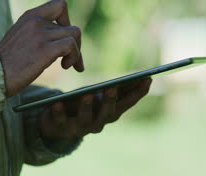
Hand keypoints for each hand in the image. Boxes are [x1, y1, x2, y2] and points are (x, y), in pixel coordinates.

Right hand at [0, 0, 83, 96]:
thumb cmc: (7, 63)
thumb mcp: (21, 37)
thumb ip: (37, 32)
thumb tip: (61, 37)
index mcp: (30, 16)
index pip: (60, 4)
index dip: (67, 21)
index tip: (63, 37)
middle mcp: (35, 21)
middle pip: (71, 26)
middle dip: (76, 45)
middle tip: (70, 59)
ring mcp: (40, 34)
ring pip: (75, 34)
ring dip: (77, 52)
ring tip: (67, 65)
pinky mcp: (45, 49)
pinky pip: (71, 45)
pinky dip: (74, 57)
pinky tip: (65, 67)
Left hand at [38, 78, 152, 140]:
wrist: (58, 124)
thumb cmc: (84, 104)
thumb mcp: (100, 95)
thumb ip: (117, 89)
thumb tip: (141, 77)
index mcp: (111, 113)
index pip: (128, 103)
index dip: (139, 93)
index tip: (148, 79)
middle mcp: (98, 123)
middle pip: (108, 113)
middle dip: (110, 100)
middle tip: (112, 88)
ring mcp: (80, 127)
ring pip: (85, 119)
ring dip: (87, 107)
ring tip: (87, 95)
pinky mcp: (62, 127)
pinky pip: (61, 120)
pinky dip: (59, 112)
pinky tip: (58, 103)